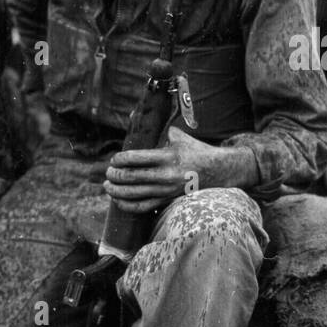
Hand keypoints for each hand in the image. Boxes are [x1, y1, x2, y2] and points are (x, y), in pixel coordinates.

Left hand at [104, 126, 251, 213]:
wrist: (218, 171)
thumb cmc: (197, 151)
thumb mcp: (181, 137)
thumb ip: (161, 131)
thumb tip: (141, 119)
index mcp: (167, 156)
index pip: (135, 158)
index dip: (119, 160)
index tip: (113, 160)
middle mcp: (166, 174)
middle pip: (131, 177)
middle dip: (114, 175)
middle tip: (108, 173)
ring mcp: (166, 190)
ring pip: (133, 194)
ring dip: (116, 191)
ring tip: (108, 186)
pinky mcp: (168, 200)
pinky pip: (143, 207)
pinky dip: (127, 205)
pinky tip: (118, 200)